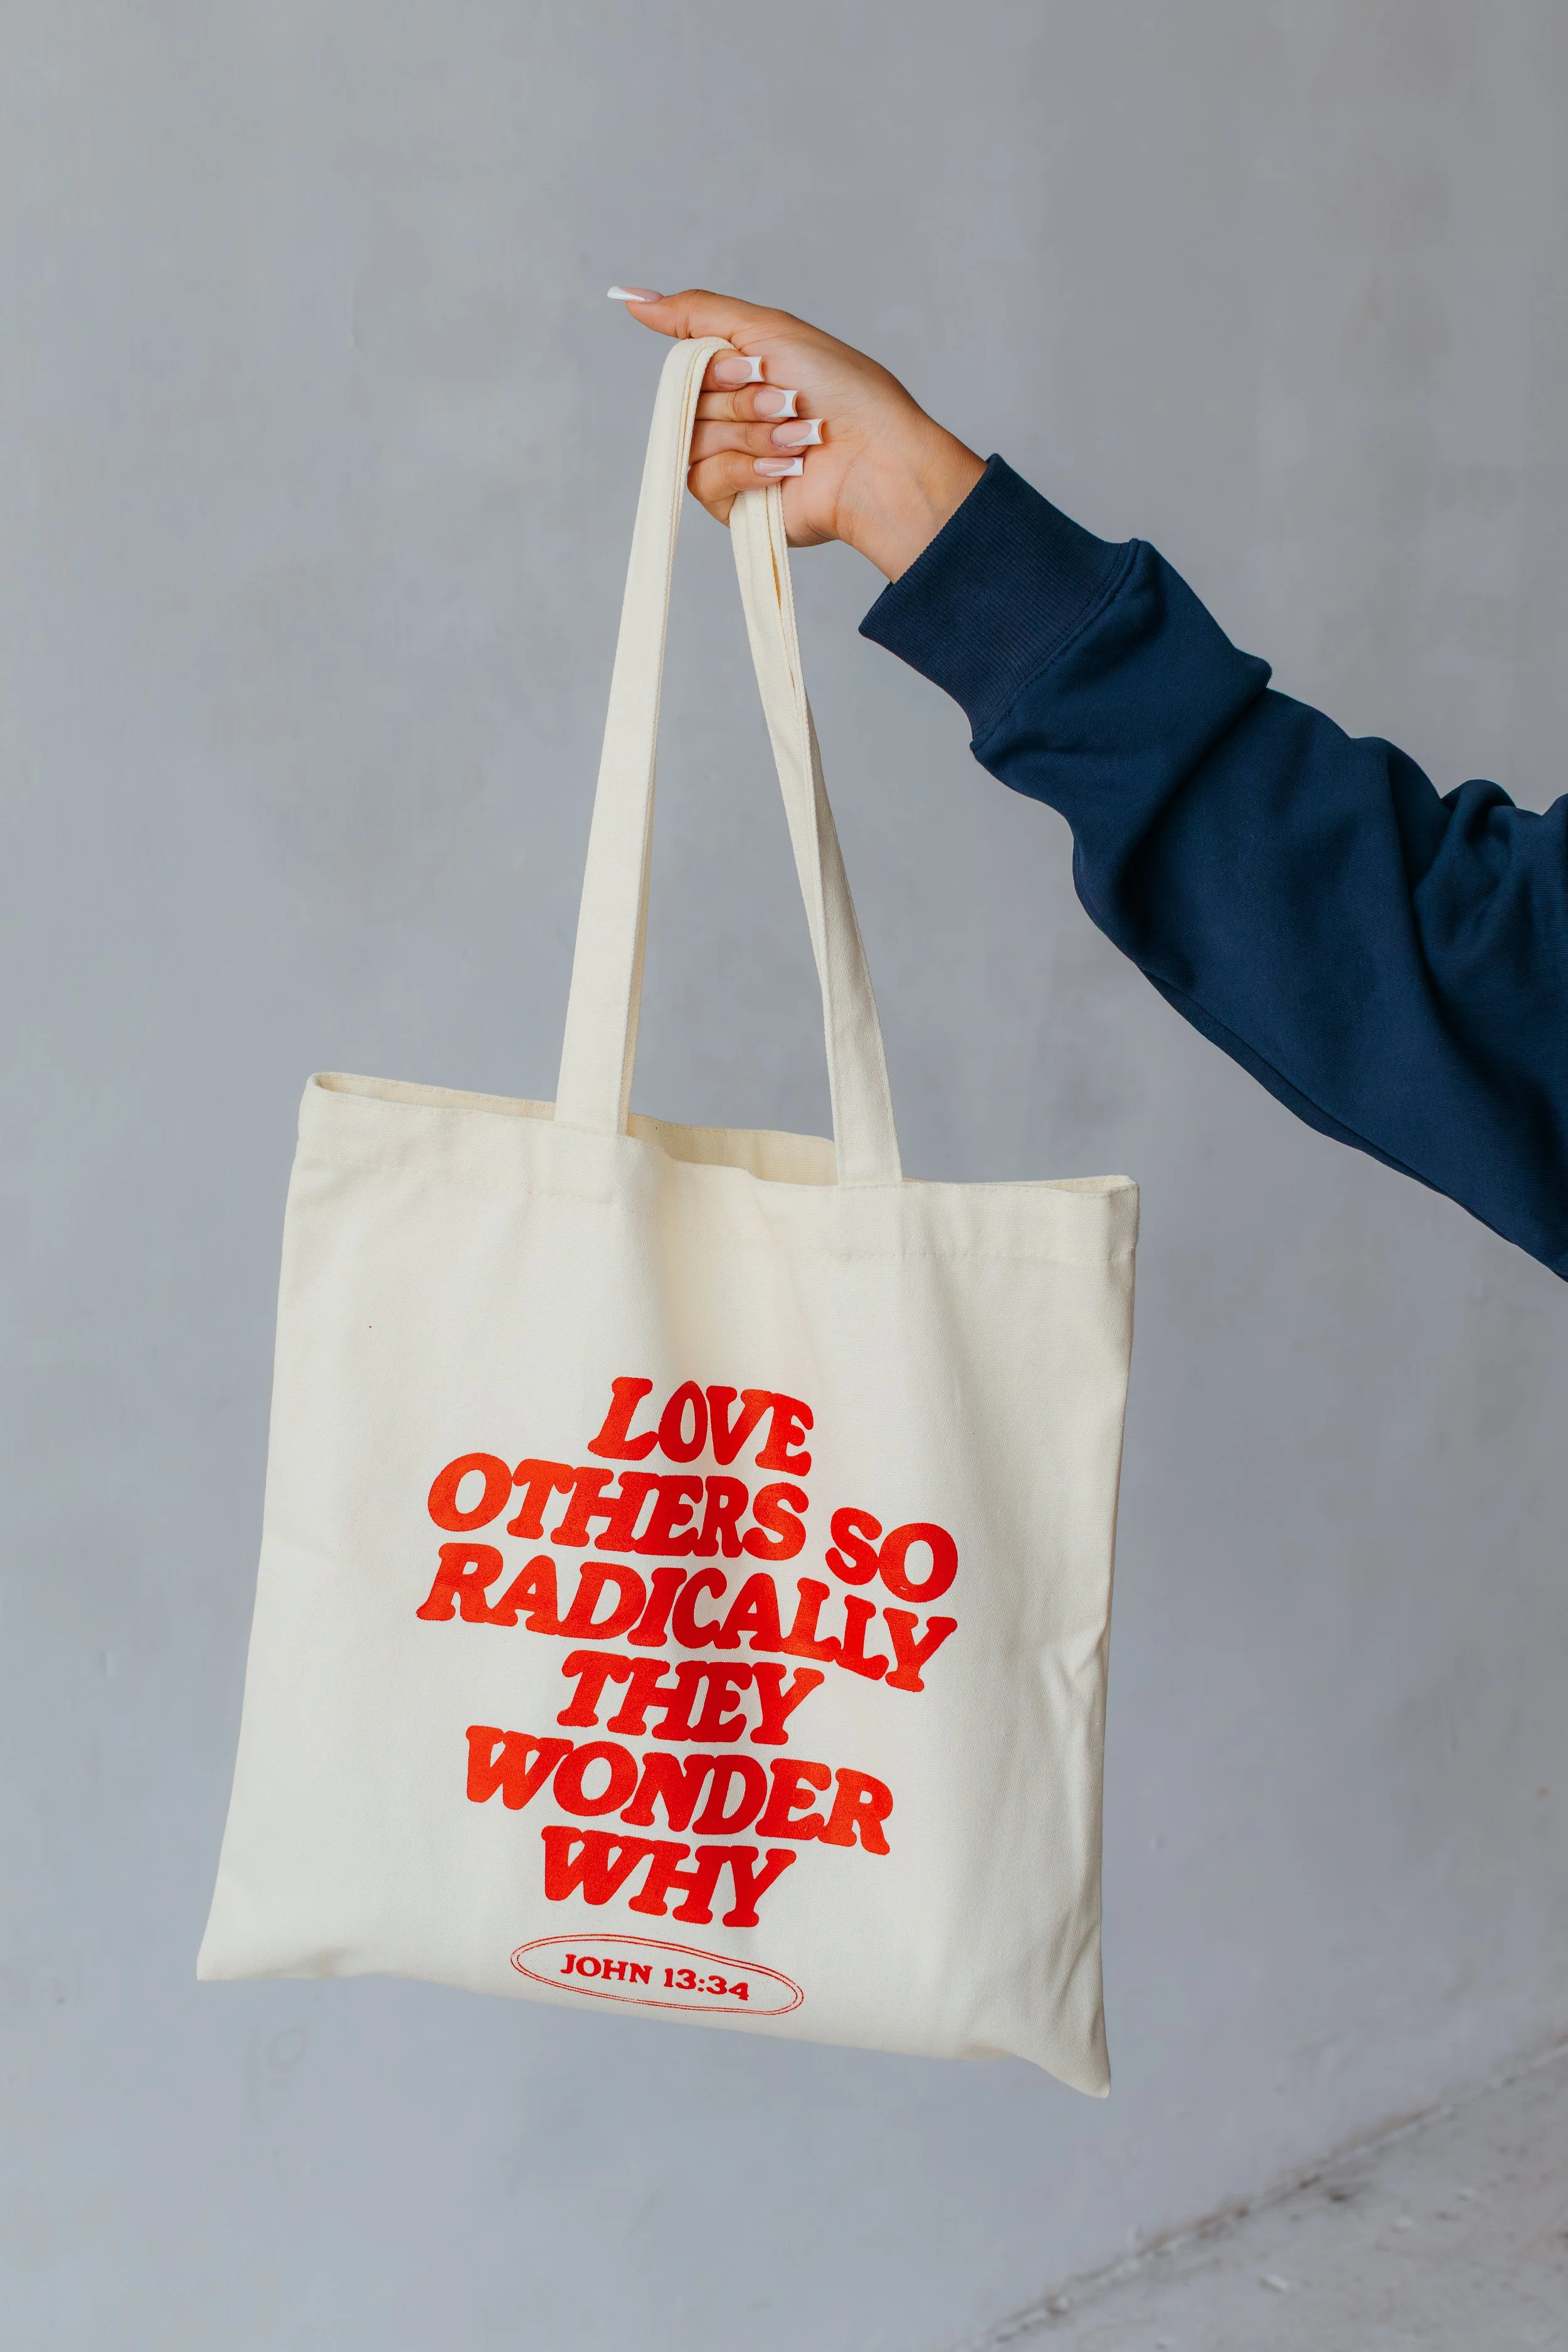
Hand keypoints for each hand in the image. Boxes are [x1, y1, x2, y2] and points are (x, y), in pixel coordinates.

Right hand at [608, 287, 985, 580]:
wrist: (874, 457)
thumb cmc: (840, 389)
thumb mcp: (767, 329)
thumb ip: (696, 313)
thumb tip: (629, 298)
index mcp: (741, 373)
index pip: (687, 364)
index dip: (716, 367)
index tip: (756, 365)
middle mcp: (733, 415)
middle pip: (688, 404)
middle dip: (741, 401)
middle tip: (788, 402)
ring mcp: (732, 460)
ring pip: (695, 442)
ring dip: (752, 434)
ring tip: (799, 439)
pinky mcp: (735, 504)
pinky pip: (706, 480)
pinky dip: (749, 468)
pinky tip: (788, 469)